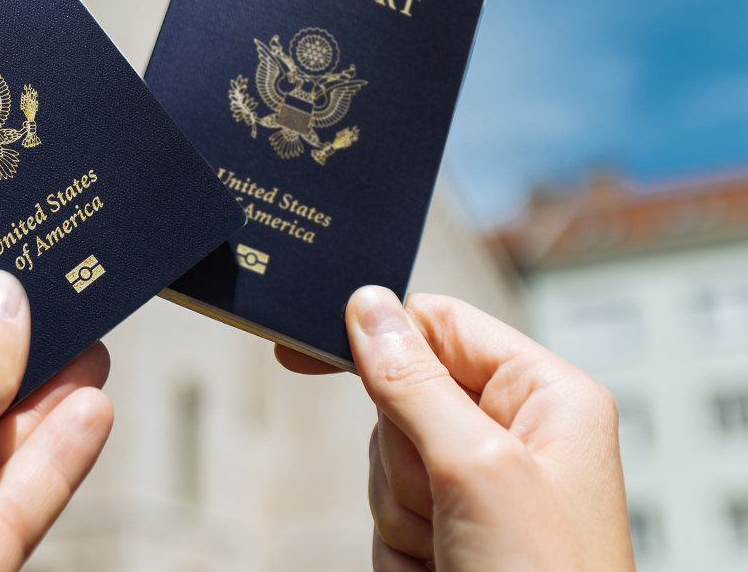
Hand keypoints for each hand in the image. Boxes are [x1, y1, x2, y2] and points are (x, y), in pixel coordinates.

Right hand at [276, 287, 634, 571]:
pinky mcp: (451, 529)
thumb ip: (414, 382)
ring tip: (455, 547)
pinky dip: (401, 544)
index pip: (440, 325)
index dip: (379, 333)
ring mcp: (480, 485)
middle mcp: (515, 433)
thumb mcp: (477, 468)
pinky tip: (443, 567)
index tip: (308, 348)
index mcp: (544, 396)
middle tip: (446, 500)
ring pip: (386, 459)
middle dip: (403, 456)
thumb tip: (367, 307)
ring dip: (403, 509)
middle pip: (401, 396)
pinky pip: (386, 510)